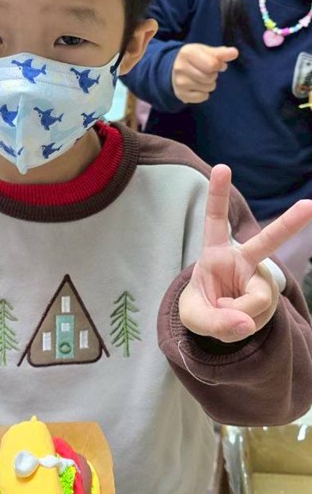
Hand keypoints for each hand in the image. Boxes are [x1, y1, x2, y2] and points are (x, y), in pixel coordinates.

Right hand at [172, 43, 238, 103]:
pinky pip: (203, 97)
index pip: (212, 64)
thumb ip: (221, 53)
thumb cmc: (194, 58)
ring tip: (202, 79)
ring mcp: (179, 82)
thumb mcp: (206, 51)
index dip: (217, 65)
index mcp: (187, 53)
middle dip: (213, 75)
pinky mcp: (180, 94)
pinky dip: (204, 94)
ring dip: (209, 84)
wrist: (173, 68)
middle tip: (206, 72)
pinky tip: (197, 87)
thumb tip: (234, 52)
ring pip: (207, 88)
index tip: (214, 63)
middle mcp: (180, 68)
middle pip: (210, 77)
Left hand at [179, 165, 311, 342]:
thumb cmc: (200, 307)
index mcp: (215, 253)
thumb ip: (214, 322)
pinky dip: (246, 326)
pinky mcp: (270, 295)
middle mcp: (242, 260)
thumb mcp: (193, 318)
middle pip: (267, 241)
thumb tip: (247, 324)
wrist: (216, 322)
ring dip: (239, 318)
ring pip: (256, 302)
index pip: (214, 221)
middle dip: (290, 222)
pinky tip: (241, 321)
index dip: (217, 195)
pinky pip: (260, 316)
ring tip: (228, 316)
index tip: (222, 167)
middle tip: (310, 205)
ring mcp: (259, 277)